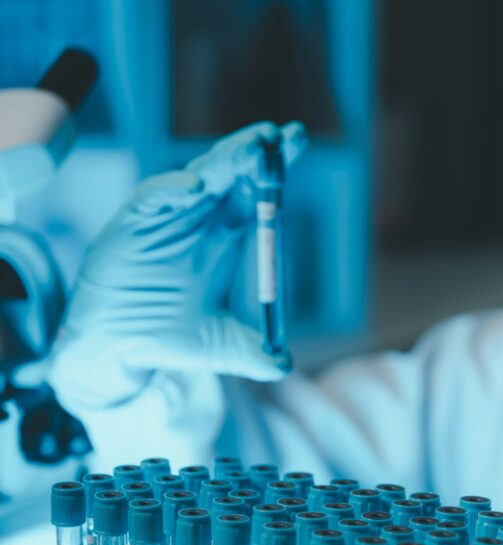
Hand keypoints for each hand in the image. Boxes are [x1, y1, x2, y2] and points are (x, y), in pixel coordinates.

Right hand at [49, 121, 305, 415]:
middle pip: (233, 175)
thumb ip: (253, 352)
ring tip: (254, 147)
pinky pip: (153, 198)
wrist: (116, 350)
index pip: (257, 194)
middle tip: (284, 134)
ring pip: (199, 177)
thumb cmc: (167, 337)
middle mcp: (198, 220)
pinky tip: (197, 186)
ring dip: (225, 161)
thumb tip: (283, 365)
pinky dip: (174, 189)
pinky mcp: (132, 225)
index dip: (277, 169)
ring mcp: (166, 219)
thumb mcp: (220, 346)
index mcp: (224, 237)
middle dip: (258, 152)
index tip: (299, 142)